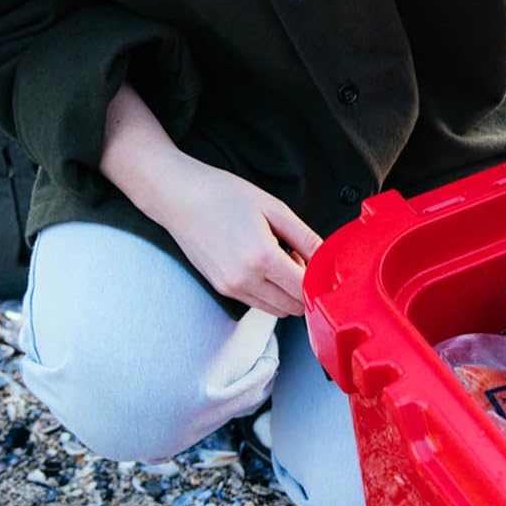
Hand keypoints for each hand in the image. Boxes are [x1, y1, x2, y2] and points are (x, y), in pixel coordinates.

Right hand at [98, 82, 321, 316]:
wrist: (177, 196)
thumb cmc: (223, 195)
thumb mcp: (273, 208)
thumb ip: (305, 237)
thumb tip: (329, 257)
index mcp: (261, 257)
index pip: (305, 289)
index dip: (321, 282)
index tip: (326, 268)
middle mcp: (244, 280)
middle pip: (294, 307)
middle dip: (306, 289)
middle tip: (303, 259)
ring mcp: (231, 288)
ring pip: (278, 310)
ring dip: (289, 294)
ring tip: (283, 260)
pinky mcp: (222, 289)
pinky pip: (259, 303)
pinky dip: (272, 293)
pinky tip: (266, 266)